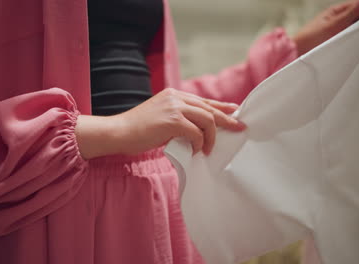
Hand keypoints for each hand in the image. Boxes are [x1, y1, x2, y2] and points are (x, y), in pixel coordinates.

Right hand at [75, 88, 245, 158]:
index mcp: (173, 95)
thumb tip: (197, 131)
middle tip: (240, 128)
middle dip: (227, 119)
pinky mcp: (172, 120)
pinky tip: (196, 151)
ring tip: (208, 149)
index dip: (221, 107)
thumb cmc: (137, 131)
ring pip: (207, 119)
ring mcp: (174, 107)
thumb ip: (178, 119)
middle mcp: (175, 97)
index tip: (235, 112)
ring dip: (212, 136)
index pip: (203, 101)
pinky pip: (196, 132)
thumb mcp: (161, 119)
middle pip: (209, 108)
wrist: (118, 132)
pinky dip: (199, 143)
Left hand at [293, 0, 358, 55]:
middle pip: (356, 17)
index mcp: (335, 12)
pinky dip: (350, 39)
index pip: (357, 5)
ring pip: (352, 28)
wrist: (298, 53)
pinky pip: (347, 38)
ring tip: (353, 38)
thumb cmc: (311, 38)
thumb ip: (349, 13)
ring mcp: (335, 31)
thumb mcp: (333, 24)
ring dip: (356, 31)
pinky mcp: (334, 41)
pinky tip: (349, 44)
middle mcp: (336, 20)